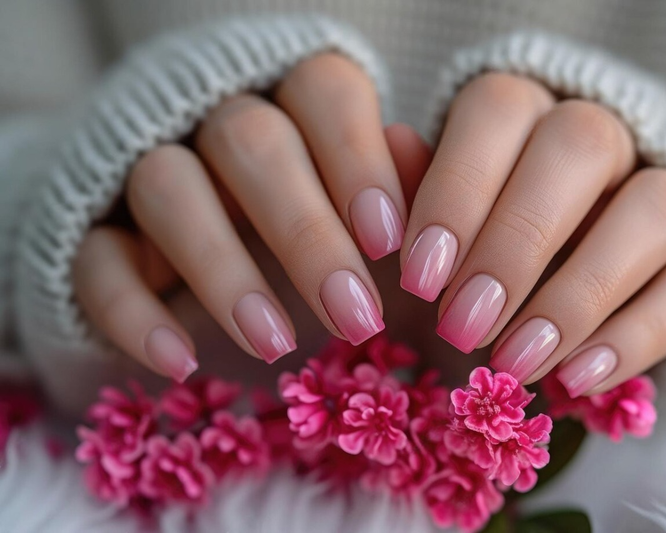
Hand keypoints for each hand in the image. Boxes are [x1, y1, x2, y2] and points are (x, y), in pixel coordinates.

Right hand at [73, 54, 414, 381]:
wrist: (203, 258)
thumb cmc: (315, 232)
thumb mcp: (366, 216)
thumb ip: (398, 186)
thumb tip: (416, 155)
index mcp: (293, 107)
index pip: (322, 93)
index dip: (357, 159)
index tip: (387, 241)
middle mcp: (217, 125)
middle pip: (250, 140)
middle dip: (306, 231)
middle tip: (356, 316)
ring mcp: (147, 173)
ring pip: (167, 186)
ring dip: (224, 268)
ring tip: (276, 345)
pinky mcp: (94, 234)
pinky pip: (96, 257)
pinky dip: (134, 313)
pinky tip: (178, 362)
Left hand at [399, 73, 665, 396]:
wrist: (513, 316)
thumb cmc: (454, 263)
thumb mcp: (418, 237)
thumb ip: (407, 192)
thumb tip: (393, 141)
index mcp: (520, 116)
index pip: (501, 111)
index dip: (458, 190)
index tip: (420, 276)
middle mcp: (598, 139)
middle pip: (584, 145)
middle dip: (517, 243)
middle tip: (462, 326)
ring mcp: (658, 197)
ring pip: (657, 208)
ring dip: (581, 293)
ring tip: (516, 363)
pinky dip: (635, 338)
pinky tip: (574, 379)